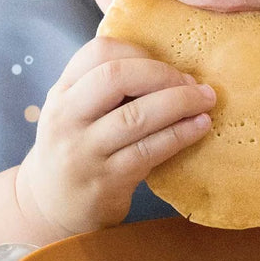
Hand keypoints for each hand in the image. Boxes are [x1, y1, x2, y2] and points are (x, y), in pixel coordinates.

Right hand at [15, 36, 214, 236]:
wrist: (53, 209)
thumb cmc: (76, 152)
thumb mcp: (75, 113)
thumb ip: (105, 88)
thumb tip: (170, 67)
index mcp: (61, 93)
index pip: (98, 52)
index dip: (138, 51)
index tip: (164, 63)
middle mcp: (65, 118)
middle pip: (116, 76)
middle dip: (162, 74)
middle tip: (191, 82)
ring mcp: (84, 151)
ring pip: (137, 115)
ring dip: (180, 102)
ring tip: (205, 100)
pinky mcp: (106, 180)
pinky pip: (150, 150)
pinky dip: (180, 134)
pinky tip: (200, 126)